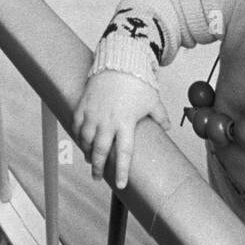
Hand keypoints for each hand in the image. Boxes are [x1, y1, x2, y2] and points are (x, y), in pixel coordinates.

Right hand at [73, 71, 169, 189]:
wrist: (118, 59)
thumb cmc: (137, 80)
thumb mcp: (153, 100)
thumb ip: (160, 116)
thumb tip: (168, 128)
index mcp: (126, 124)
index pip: (124, 154)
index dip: (122, 171)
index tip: (121, 185)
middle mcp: (107, 122)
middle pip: (100, 151)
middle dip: (98, 168)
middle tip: (97, 178)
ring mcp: (93, 113)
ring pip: (85, 140)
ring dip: (87, 152)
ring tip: (89, 160)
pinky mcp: (83, 104)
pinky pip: (76, 124)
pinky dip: (77, 135)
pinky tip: (80, 140)